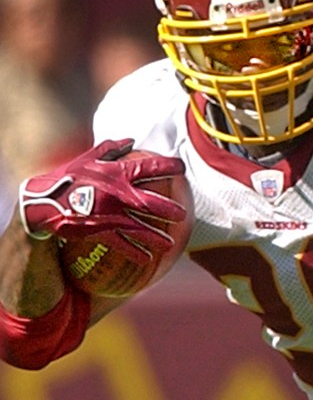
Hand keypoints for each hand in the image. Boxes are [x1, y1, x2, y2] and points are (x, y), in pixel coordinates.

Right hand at [19, 139, 186, 264]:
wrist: (41, 203)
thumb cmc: (66, 178)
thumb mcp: (87, 158)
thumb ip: (111, 149)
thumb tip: (132, 141)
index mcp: (116, 173)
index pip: (148, 168)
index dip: (168, 166)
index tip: (182, 168)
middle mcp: (116, 194)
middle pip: (150, 202)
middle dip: (169, 209)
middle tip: (183, 214)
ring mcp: (108, 214)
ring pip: (139, 227)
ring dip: (156, 237)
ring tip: (171, 244)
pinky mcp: (99, 230)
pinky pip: (121, 243)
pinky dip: (135, 252)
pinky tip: (147, 260)